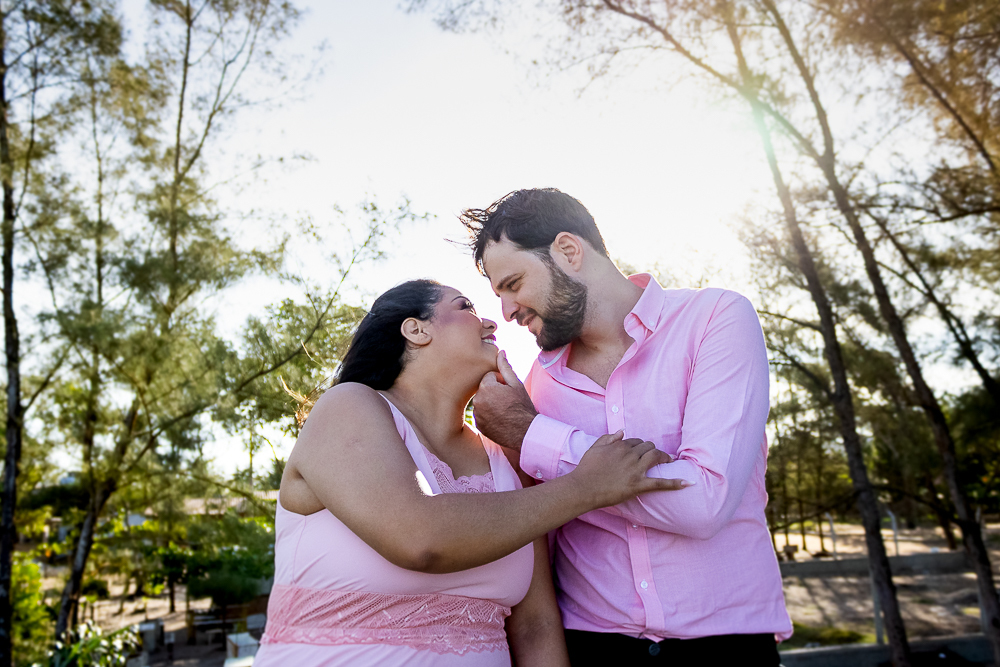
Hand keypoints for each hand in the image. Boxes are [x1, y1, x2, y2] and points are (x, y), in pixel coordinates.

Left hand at [473, 350, 537, 449]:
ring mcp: (476, 414)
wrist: (524, 432)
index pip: (489, 377)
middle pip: (484, 389)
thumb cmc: (522, 406)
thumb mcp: (516, 384)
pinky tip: (500, 418)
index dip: (501, 382)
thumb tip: (500, 352)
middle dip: (494, 392)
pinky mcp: (478, 424)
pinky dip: (488, 414)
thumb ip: (505, 367)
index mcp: (486, 387)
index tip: (509, 391)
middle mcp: (477, 400)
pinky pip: (481, 413)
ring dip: (490, 403)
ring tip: (504, 410)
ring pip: (482, 401)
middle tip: (507, 400)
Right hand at [570, 431, 691, 508]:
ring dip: (664, 457)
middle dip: (653, 449)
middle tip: (657, 455)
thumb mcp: (594, 448)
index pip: (636, 441)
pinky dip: (674, 483)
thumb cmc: (586, 469)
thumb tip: (622, 431)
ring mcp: (635, 470)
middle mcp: (629, 455)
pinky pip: (659, 483)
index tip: (642, 451)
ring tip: (670, 460)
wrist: (582, 487)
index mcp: (619, 446)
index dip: (640, 446)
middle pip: (648, 447)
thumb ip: (608, 438)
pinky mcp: (638, 485)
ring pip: (655, 457)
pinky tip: (687, 483)